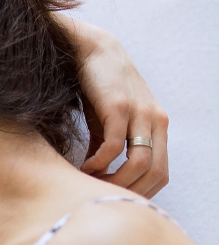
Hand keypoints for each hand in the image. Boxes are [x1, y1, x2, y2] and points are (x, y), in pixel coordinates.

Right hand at [67, 18, 168, 196]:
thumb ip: (109, 147)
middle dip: (128, 191)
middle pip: (156, 173)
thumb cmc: (98, 88)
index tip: (111, 195)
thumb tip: (96, 175)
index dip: (138, 192)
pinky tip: (84, 166)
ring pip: (141, 163)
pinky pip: (115, 147)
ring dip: (115, 180)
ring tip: (91, 183)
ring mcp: (140, 113)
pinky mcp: (119, 107)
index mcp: (157, 127)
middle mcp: (155, 121)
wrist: (91, 49)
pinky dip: (100, 163)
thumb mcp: (108, 122)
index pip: (160, 173)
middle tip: (101, 195)